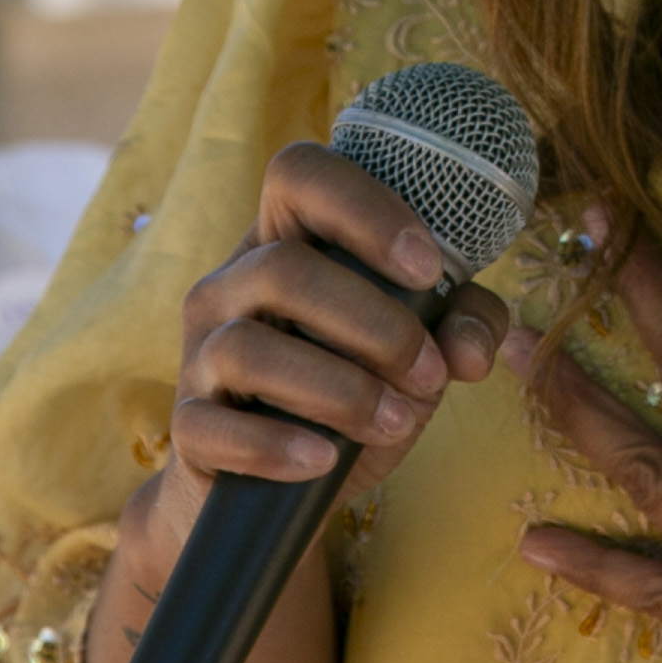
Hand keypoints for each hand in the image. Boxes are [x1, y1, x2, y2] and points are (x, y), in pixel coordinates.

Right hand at [114, 142, 515, 603]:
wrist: (281, 488)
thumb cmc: (355, 390)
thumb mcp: (417, 352)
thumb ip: (460, 327)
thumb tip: (472, 348)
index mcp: (286, 242)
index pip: (299, 174)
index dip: (365, 208)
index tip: (427, 267)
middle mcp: (230, 286)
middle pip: (281, 267)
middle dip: (374, 323)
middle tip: (430, 373)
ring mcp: (199, 355)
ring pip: (247, 347)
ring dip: (339, 389)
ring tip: (396, 421)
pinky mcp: (189, 428)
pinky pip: (214, 428)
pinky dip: (276, 445)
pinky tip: (324, 459)